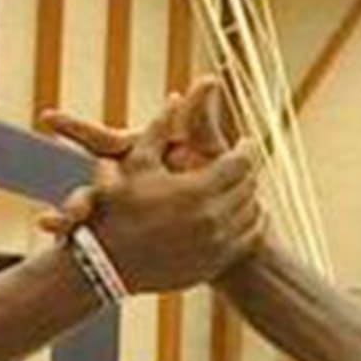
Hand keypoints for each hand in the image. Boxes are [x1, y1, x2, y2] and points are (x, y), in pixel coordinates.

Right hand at [39, 80, 263, 291]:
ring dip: (251, 196)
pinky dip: (251, 222)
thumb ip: (161, 127)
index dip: (247, 148)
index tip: (246, 141)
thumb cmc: (117, 209)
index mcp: (197, 190)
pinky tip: (244, 213)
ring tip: (244, 186)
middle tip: (244, 162)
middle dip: (248, 171)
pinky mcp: (215, 264)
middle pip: (249, 186)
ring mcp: (216, 245)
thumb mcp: (136, 163)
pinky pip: (248, 238)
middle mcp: (212, 219)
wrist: (107, 265)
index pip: (241, 163)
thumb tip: (178, 95)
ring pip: (253, 213)